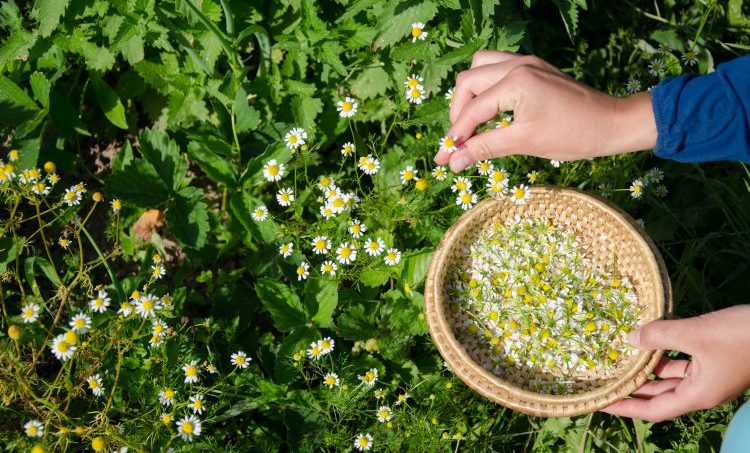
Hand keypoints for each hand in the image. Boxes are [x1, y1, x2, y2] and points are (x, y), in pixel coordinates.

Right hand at [433, 51, 657, 171]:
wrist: (612, 123)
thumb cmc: (573, 135)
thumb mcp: (525, 143)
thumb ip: (485, 148)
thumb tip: (453, 161)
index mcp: (516, 81)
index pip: (473, 109)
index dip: (456, 136)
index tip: (443, 158)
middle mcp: (518, 64)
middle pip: (468, 82)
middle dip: (458, 113)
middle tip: (459, 141)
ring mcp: (527, 62)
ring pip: (480, 67)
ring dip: (470, 94)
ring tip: (471, 122)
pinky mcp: (535, 67)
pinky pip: (498, 68)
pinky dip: (487, 87)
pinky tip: (490, 109)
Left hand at [601, 305, 749, 422]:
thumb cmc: (742, 335)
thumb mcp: (697, 332)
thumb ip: (660, 336)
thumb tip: (630, 339)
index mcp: (698, 395)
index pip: (652, 410)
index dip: (626, 407)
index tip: (601, 403)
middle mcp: (702, 391)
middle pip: (659, 397)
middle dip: (632, 391)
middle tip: (605, 382)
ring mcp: (710, 376)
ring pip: (670, 378)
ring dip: (647, 371)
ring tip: (620, 361)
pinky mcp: (715, 361)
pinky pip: (682, 363)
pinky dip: (665, 356)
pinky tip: (649, 341)